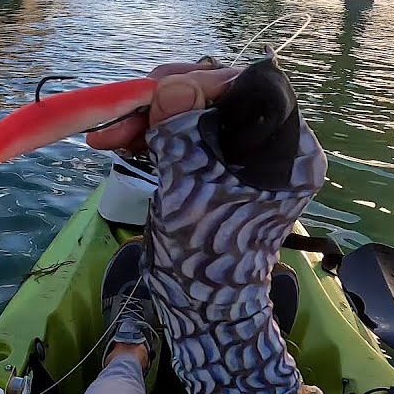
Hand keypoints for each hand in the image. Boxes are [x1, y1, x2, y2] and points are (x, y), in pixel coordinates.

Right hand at [113, 56, 326, 393]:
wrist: (202, 313)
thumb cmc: (206, 258)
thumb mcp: (190, 187)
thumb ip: (182, 131)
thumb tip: (170, 82)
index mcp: (288, 150)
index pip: (253, 86)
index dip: (204, 80)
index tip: (159, 88)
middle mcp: (272, 149)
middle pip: (219, 97)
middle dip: (168, 98)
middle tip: (126, 106)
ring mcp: (241, 161)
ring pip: (195, 115)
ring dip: (149, 118)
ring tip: (106, 132)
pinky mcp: (215, 173)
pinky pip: (185, 138)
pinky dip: (152, 137)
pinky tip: (116, 140)